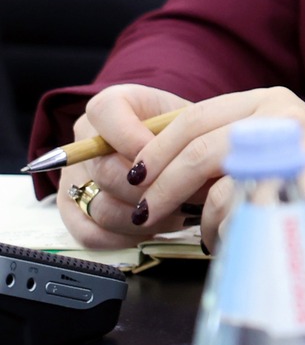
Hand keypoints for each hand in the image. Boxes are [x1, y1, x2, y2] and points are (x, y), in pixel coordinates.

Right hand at [55, 84, 187, 248]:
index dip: (134, 136)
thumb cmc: (187, 134)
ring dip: (143, 217)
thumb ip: (186, 132)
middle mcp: (85, 139)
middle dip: (150, 189)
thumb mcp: (191, 122)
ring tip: (177, 214)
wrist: (179, 152)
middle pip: (106, 170)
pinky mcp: (73, 210)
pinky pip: (90, 233)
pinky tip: (153, 230)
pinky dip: (125, 237)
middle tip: (184, 196)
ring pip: (100, 206)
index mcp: (111, 106)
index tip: (169, 154)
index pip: (106, 111)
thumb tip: (191, 161)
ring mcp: (74, 176)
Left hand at [123, 87, 304, 253]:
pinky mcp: (296, 190)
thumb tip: (160, 167)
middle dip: (160, 186)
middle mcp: (281, 118)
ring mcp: (291, 153)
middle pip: (196, 149)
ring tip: (218, 235)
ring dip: (204, 222)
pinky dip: (231, 238)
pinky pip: (238, 219)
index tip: (136, 176)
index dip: (157, 148)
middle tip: (143, 212)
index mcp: (272, 101)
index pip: (196, 116)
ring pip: (214, 190)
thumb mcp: (277, 147)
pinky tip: (250, 240)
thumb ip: (231, 147)